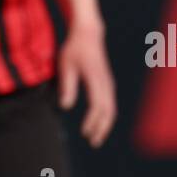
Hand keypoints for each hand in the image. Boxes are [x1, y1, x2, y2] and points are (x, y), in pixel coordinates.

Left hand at [56, 23, 116, 147]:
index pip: (97, 105)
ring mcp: (109, 83)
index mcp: (95, 78)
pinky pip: (110, 104)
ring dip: (104, 125)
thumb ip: (66, 86)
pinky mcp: (108, 84)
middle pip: (108, 111)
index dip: (92, 121)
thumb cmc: (74, 49)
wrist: (89, 34)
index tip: (84, 132)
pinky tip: (98, 125)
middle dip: (101, 128)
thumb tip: (64, 107)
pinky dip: (106, 117)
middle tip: (93, 143)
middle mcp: (105, 83)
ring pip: (111, 109)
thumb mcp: (66, 66)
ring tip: (95, 138)